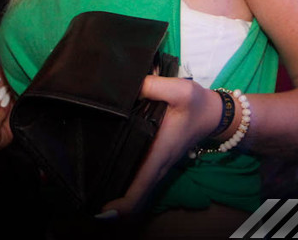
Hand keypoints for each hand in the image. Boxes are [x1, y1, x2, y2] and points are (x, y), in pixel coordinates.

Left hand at [102, 76, 221, 216]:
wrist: (213, 113)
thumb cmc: (197, 104)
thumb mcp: (180, 89)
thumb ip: (153, 86)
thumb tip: (127, 87)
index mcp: (160, 155)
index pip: (140, 190)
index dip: (121, 206)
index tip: (100, 211)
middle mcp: (158, 166)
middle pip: (134, 197)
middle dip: (111, 205)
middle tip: (84, 200)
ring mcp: (157, 165)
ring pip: (135, 189)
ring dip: (116, 194)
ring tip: (88, 187)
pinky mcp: (156, 160)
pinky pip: (138, 179)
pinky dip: (124, 183)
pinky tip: (105, 172)